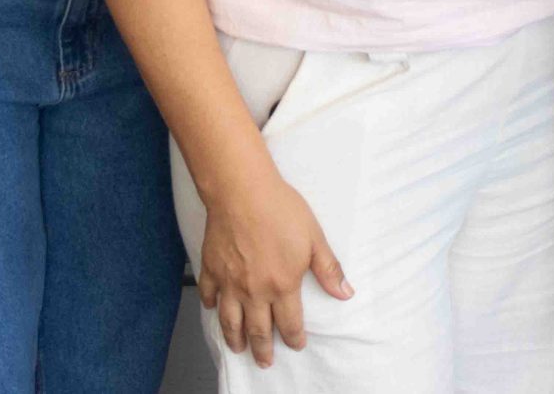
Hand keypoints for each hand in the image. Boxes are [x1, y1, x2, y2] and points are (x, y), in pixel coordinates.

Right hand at [197, 167, 352, 366]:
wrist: (242, 190)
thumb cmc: (280, 209)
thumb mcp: (314, 237)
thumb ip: (328, 269)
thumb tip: (345, 293)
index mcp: (282, 285)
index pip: (289, 323)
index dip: (294, 338)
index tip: (296, 345)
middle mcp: (254, 291)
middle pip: (258, 330)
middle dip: (263, 350)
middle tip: (264, 362)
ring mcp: (229, 282)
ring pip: (230, 321)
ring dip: (235, 339)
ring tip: (238, 348)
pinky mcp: (211, 268)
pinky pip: (208, 294)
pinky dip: (210, 306)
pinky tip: (213, 309)